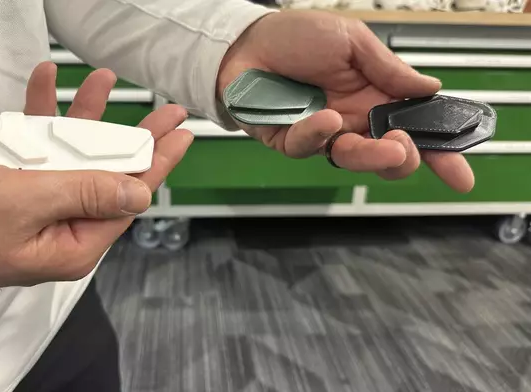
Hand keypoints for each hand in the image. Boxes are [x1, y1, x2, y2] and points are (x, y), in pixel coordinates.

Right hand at [0, 62, 193, 293]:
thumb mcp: (29, 202)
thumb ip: (88, 192)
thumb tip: (140, 193)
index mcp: (76, 244)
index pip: (130, 198)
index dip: (158, 162)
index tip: (180, 134)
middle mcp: (65, 230)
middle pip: (110, 177)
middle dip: (134, 138)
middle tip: (163, 111)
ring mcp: (42, 212)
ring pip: (76, 160)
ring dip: (85, 120)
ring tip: (99, 82)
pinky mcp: (19, 196)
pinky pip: (41, 156)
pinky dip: (43, 123)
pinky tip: (45, 88)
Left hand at [217, 10, 473, 192]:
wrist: (247, 41)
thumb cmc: (299, 37)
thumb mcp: (352, 42)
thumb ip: (388, 69)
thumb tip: (431, 88)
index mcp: (375, 98)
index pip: (413, 128)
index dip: (439, 152)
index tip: (461, 175)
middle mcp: (353, 121)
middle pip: (387, 157)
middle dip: (403, 160)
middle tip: (406, 148)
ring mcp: (322, 135)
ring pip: (352, 160)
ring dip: (373, 156)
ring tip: (390, 145)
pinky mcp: (290, 140)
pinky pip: (308, 147)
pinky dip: (319, 134)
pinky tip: (327, 119)